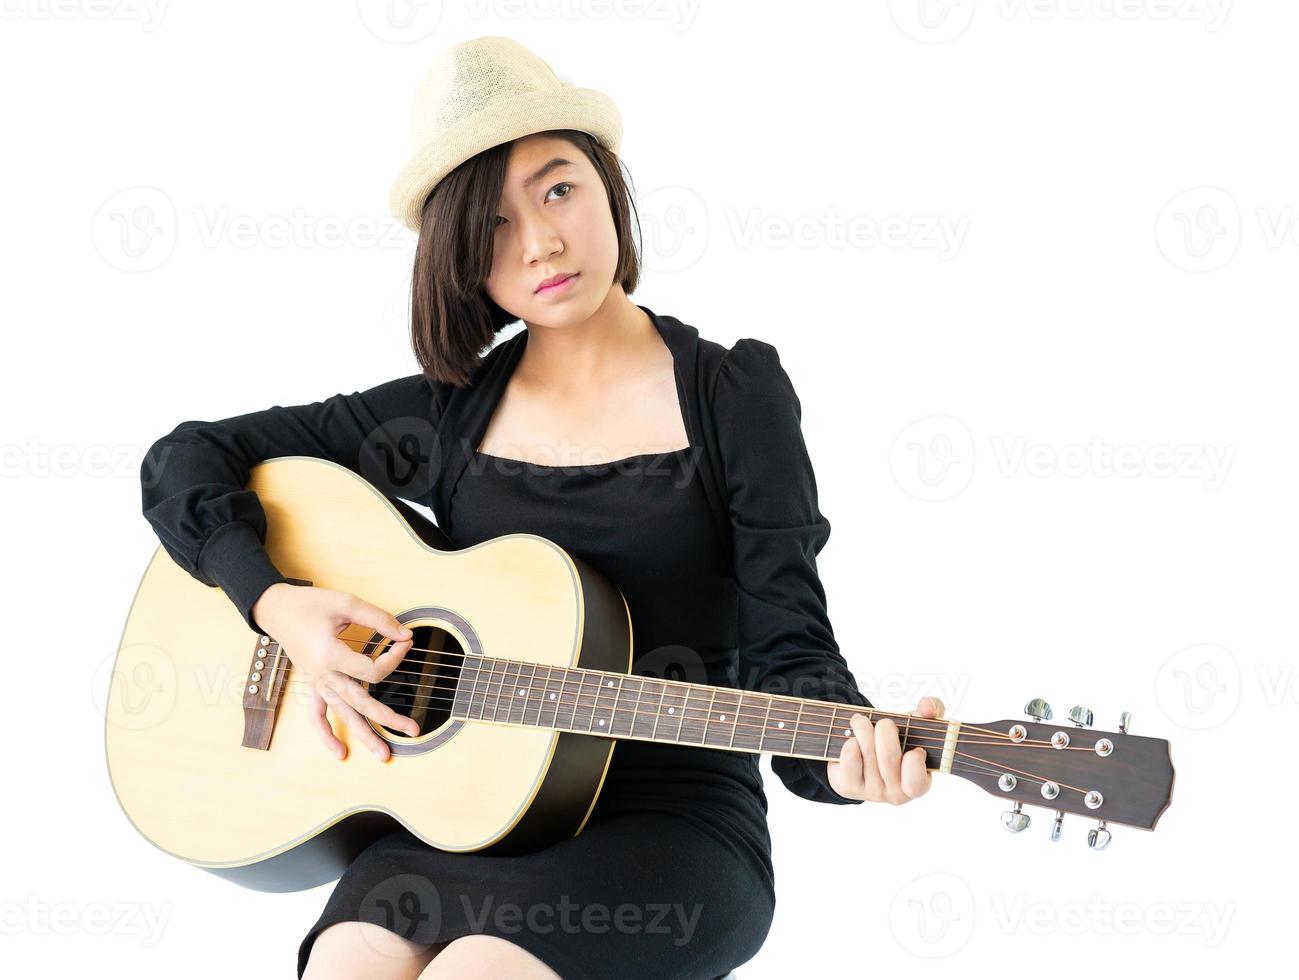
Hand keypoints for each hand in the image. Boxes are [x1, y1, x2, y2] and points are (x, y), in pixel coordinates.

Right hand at [252, 583, 419, 761]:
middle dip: (389, 718)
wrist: (278, 610)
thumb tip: (404, 634)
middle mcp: (323, 675)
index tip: (405, 641)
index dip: (395, 658)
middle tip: (413, 729)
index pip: (372, 670)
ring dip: (364, 736)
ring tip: (384, 755)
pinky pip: (317, 716)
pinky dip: (326, 736)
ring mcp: (317, 683)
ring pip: (343, 715)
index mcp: (330, 655)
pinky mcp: (312, 686)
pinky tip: (339, 753)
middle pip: (361, 703)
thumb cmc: (310, 605)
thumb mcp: (347, 604)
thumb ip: (378, 619)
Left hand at [826, 697, 944, 803]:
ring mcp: (872, 792)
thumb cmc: (896, 742)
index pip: (916, 782)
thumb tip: (927, 705)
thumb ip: (931, 711)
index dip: (914, 761)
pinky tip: (852, 739)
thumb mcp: (916, 727)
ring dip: (863, 728)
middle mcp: (896, 793)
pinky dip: (850, 743)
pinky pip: (850, 760)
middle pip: (888, 757)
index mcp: (919, 783)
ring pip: (868, 754)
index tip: (916, 747)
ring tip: (861, 721)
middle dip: (885, 730)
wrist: (864, 756)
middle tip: (884, 723)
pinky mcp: (851, 786)